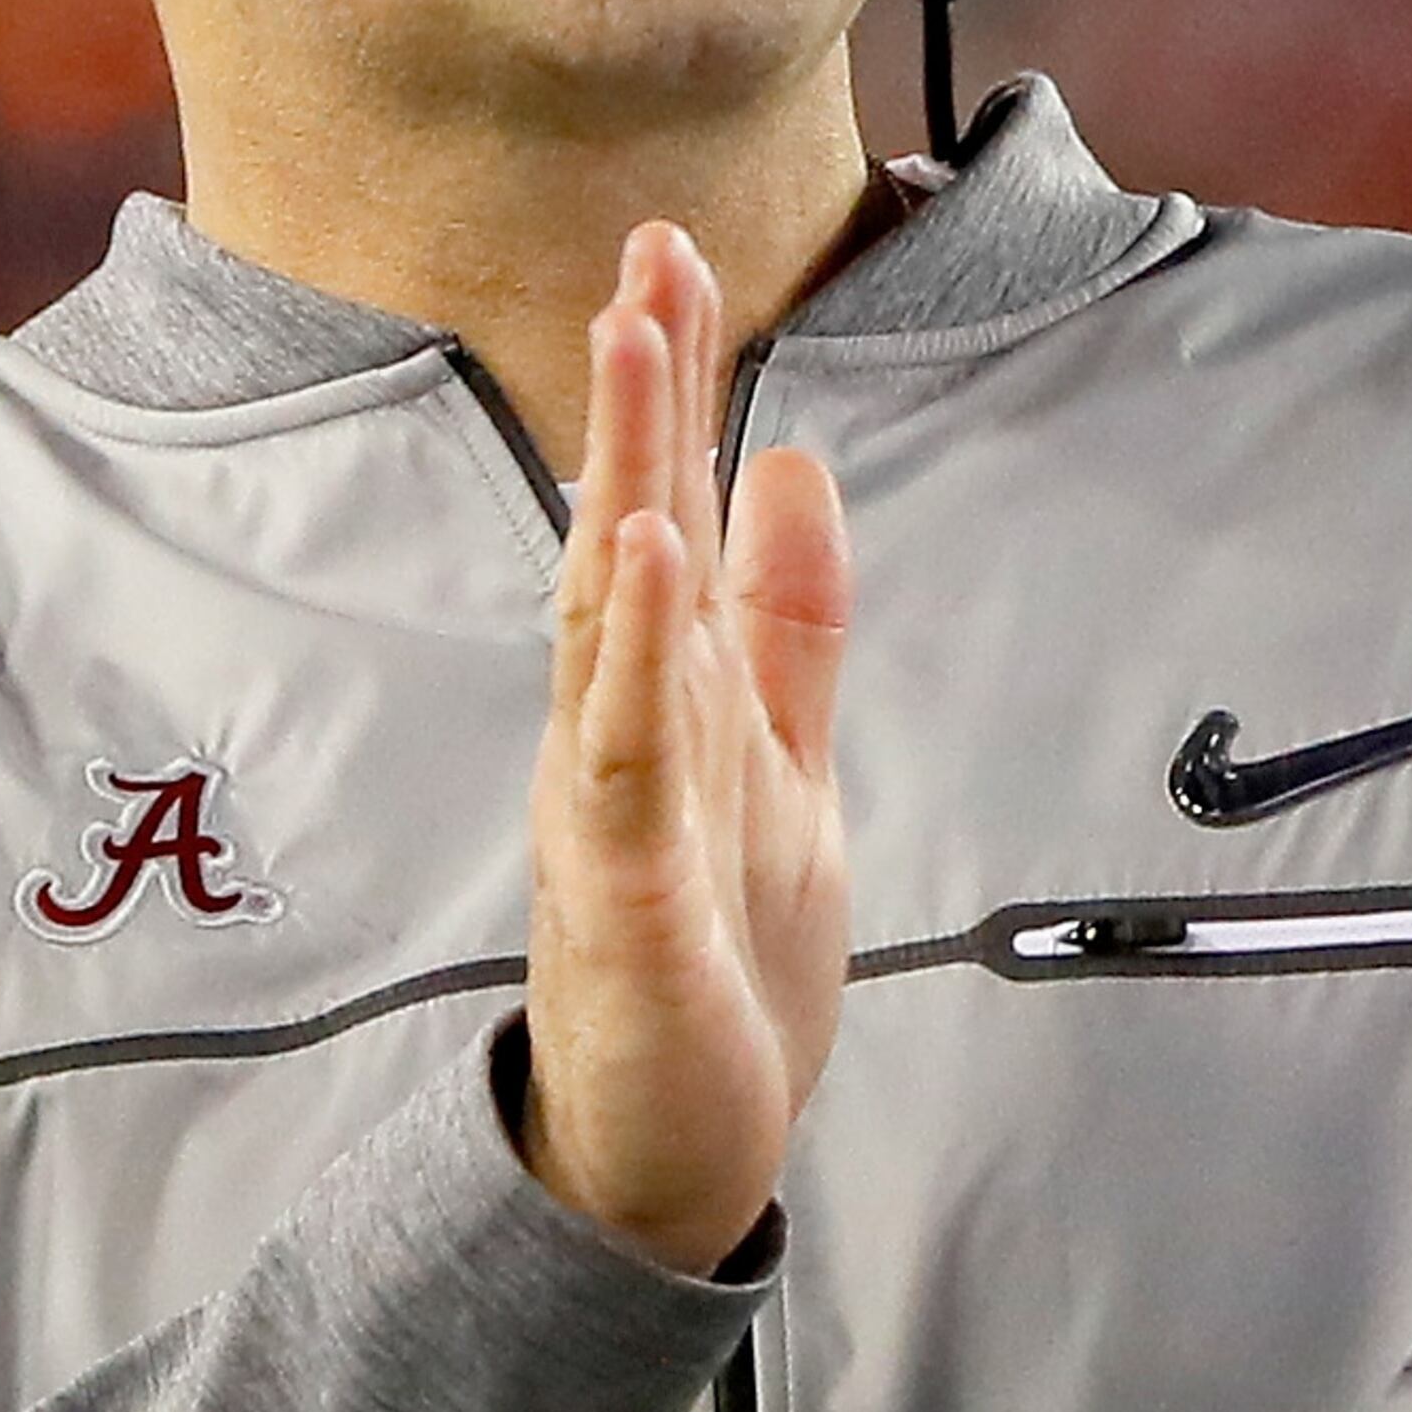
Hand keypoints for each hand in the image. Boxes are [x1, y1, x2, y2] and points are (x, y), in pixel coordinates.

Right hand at [522, 221, 852, 1276]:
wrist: (665, 1159)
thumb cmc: (714, 969)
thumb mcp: (783, 767)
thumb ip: (790, 627)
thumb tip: (797, 468)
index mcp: (669, 701)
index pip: (662, 514)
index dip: (672, 390)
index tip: (672, 253)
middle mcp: (626, 737)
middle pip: (627, 538)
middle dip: (640, 398)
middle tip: (644, 252)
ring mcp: (616, 813)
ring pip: (613, 625)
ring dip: (625, 484)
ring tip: (635, 352)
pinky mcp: (628, 902)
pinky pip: (628, 764)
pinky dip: (634, 660)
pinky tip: (646, 562)